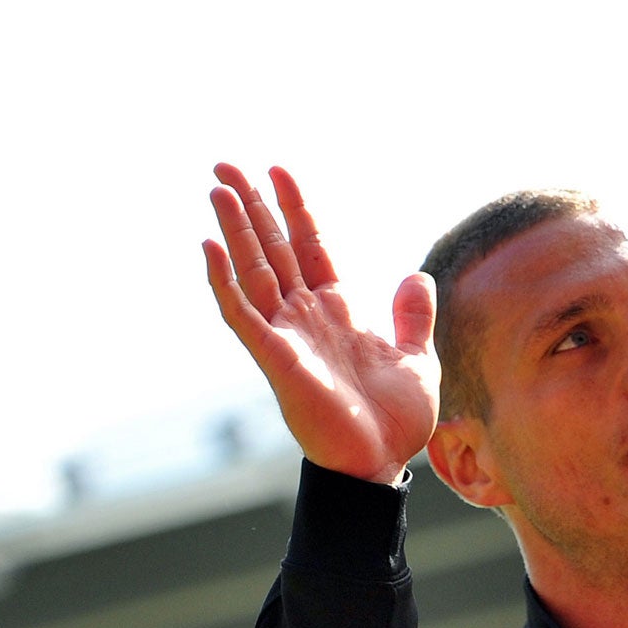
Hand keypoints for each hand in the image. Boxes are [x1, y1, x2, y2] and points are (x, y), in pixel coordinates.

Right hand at [203, 165, 439, 483]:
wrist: (382, 463)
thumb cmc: (396, 422)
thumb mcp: (417, 358)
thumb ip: (412, 317)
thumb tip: (417, 276)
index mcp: (337, 312)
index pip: (310, 247)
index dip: (295, 209)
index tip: (280, 171)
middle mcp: (306, 317)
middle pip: (272, 248)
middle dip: (252, 205)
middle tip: (226, 164)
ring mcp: (286, 335)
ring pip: (253, 270)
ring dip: (235, 229)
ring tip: (218, 187)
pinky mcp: (274, 358)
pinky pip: (241, 313)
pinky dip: (223, 281)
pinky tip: (210, 246)